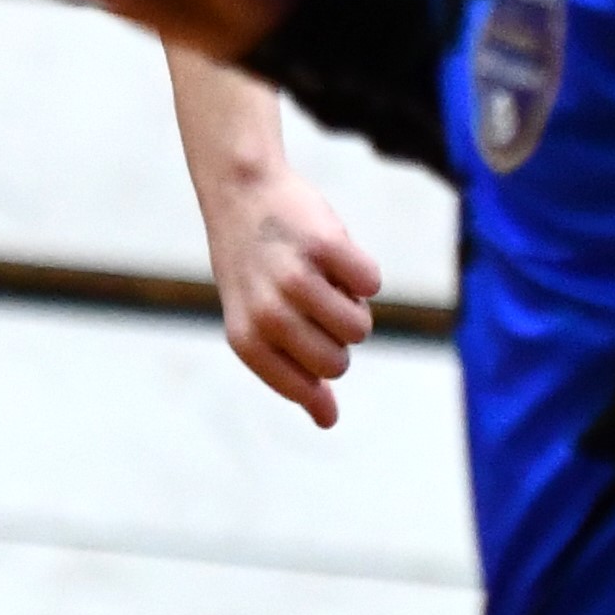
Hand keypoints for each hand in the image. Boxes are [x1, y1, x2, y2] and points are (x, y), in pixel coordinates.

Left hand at [203, 155, 379, 429]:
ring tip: (325, 280)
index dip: (317, 366)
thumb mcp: (257, 327)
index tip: (303, 335)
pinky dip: (361, 270)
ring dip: (353, 305)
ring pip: (359, 327)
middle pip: (337, 363)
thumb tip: (329, 422)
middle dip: (336, 338)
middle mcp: (268, 313)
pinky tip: (331, 253)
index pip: (305, 386)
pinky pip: (371, 282)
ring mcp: (296, 278)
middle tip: (314, 303)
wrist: (243, 193)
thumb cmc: (255, 270)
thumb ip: (292, 375)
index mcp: (247, 339)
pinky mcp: (327, 245)